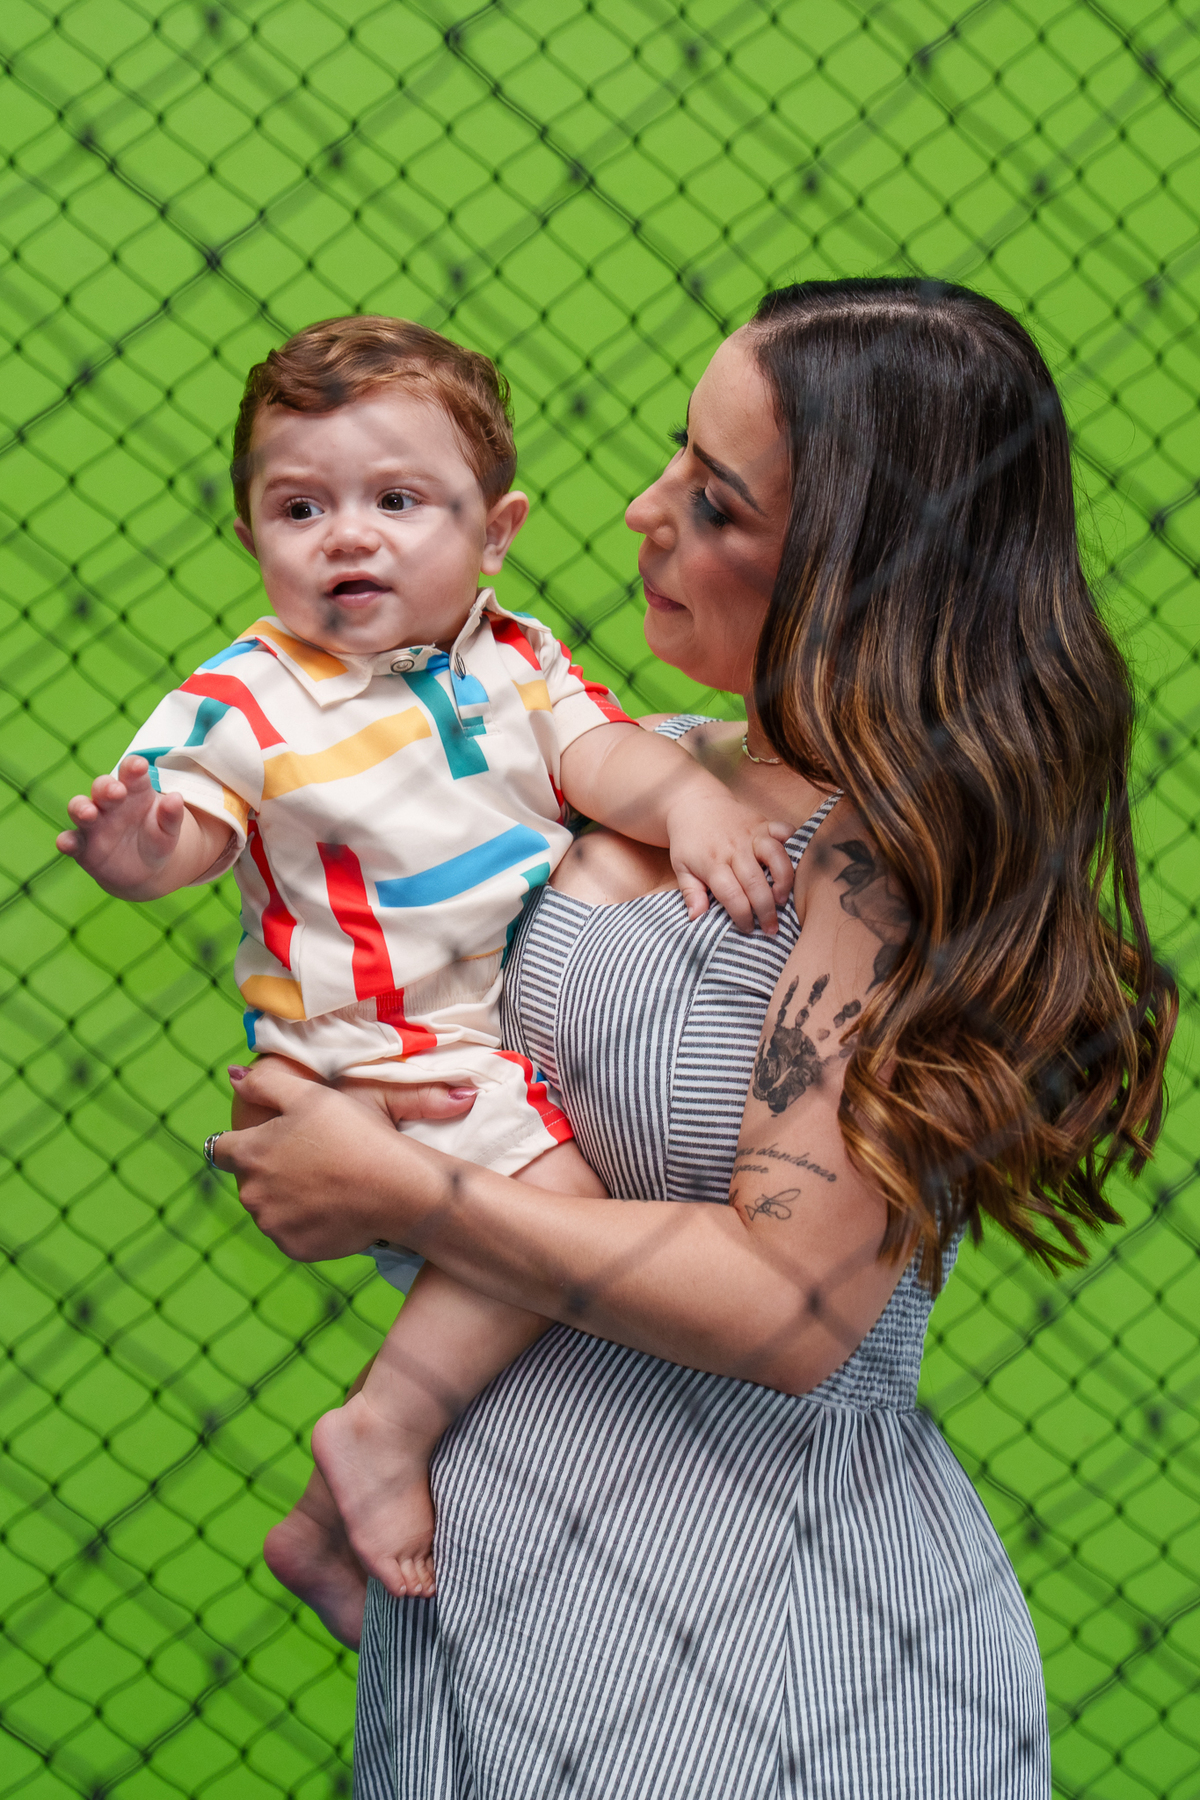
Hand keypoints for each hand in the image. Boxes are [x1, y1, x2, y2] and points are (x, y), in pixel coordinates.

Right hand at [56, 755, 231, 897]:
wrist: (143, 871)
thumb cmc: (156, 840)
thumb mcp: (168, 831)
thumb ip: (171, 816)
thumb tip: (177, 798)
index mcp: (134, 791)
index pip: (131, 773)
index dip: (133, 767)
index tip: (138, 766)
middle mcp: (109, 803)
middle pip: (102, 787)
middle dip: (106, 786)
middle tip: (117, 791)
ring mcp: (93, 823)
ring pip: (80, 808)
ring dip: (81, 808)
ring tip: (89, 813)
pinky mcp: (82, 846)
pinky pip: (71, 840)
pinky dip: (66, 841)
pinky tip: (66, 843)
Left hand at [212, 1060, 474, 1261]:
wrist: (397, 1189)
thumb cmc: (353, 1134)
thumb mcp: (309, 1095)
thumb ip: (263, 1083)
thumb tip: (233, 1077)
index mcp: (250, 1154)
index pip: (219, 1148)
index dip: (241, 1141)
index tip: (269, 1139)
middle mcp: (252, 1195)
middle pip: (248, 1180)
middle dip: (268, 1169)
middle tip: (309, 1158)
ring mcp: (272, 1226)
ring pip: (268, 1208)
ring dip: (285, 1197)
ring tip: (324, 1182)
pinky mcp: (294, 1249)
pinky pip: (291, 1232)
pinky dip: (305, 1221)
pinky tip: (332, 1206)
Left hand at [666, 790, 794, 934]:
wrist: (694, 803)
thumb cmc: (688, 841)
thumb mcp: (681, 868)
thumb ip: (691, 893)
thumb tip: (697, 917)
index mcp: (712, 863)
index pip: (731, 895)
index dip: (742, 916)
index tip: (747, 929)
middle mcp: (734, 848)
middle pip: (755, 882)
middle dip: (765, 909)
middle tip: (771, 928)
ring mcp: (751, 834)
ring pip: (775, 856)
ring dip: (784, 880)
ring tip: (782, 899)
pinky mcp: (763, 822)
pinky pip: (784, 831)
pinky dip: (794, 844)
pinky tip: (796, 863)